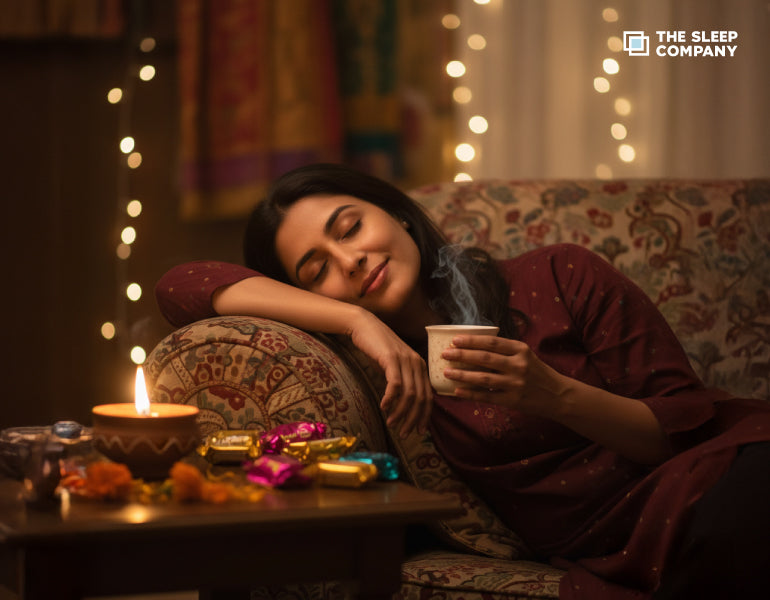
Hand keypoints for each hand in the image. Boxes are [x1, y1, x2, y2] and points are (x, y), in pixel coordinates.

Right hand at [347, 311, 432, 437]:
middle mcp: (417, 363)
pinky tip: (383, 407)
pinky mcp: (391, 358)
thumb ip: (402, 382)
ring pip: (409, 394)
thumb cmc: (377, 348)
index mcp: (421, 367)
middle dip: (413, 419)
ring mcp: (405, 360)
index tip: (418, 431)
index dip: (425, 416)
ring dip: (401, 412)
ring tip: (391, 423)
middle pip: (421, 398)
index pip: (429, 397)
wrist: (364, 325)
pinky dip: (390, 399)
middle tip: (404, 433)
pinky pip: (395, 384)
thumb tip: (403, 406)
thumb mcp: (394, 366)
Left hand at [440, 335, 568, 417]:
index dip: (472, 340)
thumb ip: (505, 350)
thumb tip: (474, 345)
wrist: (558, 395)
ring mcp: (515, 384)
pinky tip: (457, 391)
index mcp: (521, 350)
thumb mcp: (525, 355)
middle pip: (484, 358)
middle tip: (445, 354)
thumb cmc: (537, 372)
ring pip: (483, 378)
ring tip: (446, 372)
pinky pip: (487, 396)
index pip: (492, 342)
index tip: (455, 340)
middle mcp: (518, 365)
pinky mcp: (513, 401)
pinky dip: (470, 394)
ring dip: (462, 374)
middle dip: (462, 355)